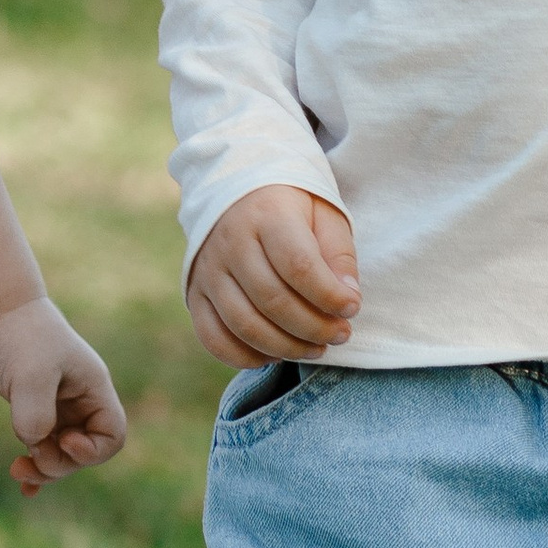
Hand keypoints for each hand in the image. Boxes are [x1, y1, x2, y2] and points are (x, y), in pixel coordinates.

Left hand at [0, 295, 128, 494]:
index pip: (112, 435)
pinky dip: (34, 465)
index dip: (91, 450)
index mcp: (92, 389)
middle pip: (84, 451)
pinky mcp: (33, 407)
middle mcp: (79, 400)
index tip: (63, 438)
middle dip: (58, 463)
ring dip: (42, 467)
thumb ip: (36, 414)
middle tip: (28, 458)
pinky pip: (41, 445)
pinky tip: (22, 485)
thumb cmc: (21, 336)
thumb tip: (33, 443)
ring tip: (16, 470)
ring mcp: (57, 406)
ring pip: (60, 452)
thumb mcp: (31, 375)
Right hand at [186, 187, 359, 364]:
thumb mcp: (325, 215)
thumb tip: (348, 300)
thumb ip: (340, 256)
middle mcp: (231, 242)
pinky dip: (245, 357)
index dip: (329, 296)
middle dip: (314, 328)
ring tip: (315, 348)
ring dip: (286, 347)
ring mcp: (208, 270)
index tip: (352, 308)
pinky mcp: (195, 293)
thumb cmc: (292, 208)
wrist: (239, 191)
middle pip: (272, 300)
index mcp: (267, 215)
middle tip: (340, 335)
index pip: (298, 265)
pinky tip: (275, 354)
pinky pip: (213, 337)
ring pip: (244, 324)